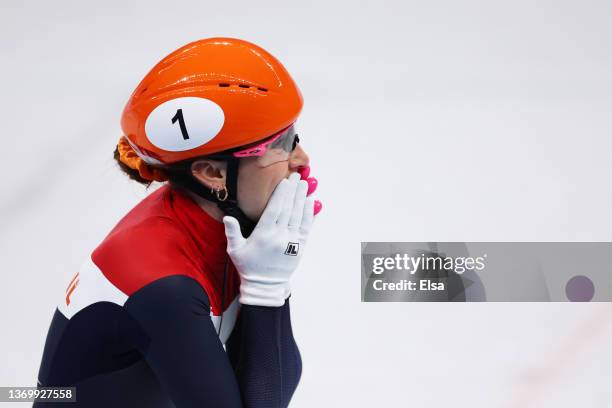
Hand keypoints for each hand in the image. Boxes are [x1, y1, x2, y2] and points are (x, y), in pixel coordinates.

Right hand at [223, 172, 314, 306]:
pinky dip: (309, 214)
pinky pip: (306, 227)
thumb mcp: (235, 250)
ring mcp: (292, 241)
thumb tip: (227, 217)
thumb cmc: (248, 266)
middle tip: (297, 176)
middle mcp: (280, 236)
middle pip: (288, 209)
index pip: (274, 210)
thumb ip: (232, 232)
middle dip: (293, 191)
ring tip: (305, 184)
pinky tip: (310, 202)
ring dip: (302, 198)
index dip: (281, 194)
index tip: (285, 181)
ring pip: (299, 216)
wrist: (265, 286)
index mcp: (264, 235)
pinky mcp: (300, 246)